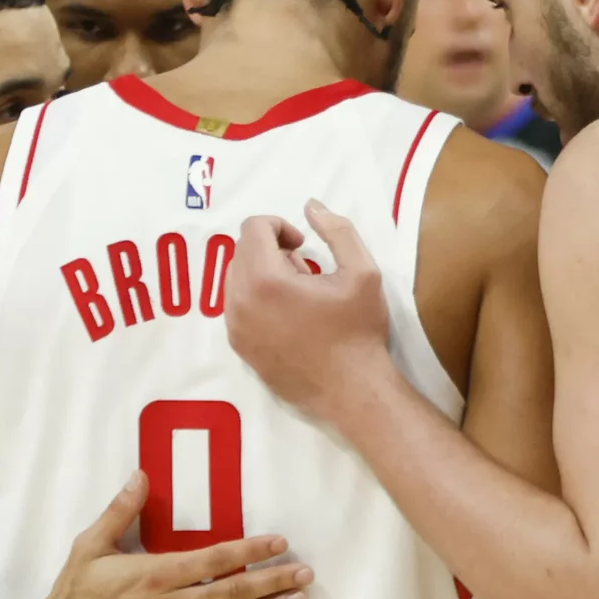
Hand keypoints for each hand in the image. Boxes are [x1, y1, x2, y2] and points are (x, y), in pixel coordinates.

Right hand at [13, 475, 310, 598]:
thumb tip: (141, 475)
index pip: (216, 559)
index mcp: (157, 575)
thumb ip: (121, 511)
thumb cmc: (75, 595)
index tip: (279, 542)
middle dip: (274, 581)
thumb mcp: (91, 546)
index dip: (251, 550)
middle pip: (235, 592)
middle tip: (305, 573)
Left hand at [225, 202, 395, 423]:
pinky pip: (236, 307)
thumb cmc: (359, 332)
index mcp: (265, 279)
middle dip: (269, 250)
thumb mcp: (363, 273)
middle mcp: (239, 301)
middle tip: (304, 270)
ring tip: (297, 295)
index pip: (253, 228)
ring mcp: (235, 327)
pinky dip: (257, 300)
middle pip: (241, 251)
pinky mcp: (239, 347)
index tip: (304, 246)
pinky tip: (288, 318)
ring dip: (262, 275)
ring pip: (235, 279)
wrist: (352, 392)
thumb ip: (338, 231)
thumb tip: (311, 206)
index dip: (280, 227)